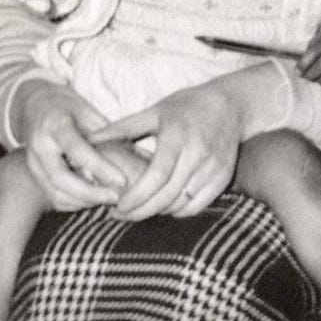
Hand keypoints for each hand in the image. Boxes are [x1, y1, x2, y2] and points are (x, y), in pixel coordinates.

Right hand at [12, 80, 126, 210]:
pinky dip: (76, 204)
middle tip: (116, 198)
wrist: (35, 107)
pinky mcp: (34, 176)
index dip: (99, 167)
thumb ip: (107, 134)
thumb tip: (143, 156)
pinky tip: (94, 200)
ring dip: (84, 201)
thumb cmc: (68, 108)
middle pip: (60, 178)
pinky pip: (54, 198)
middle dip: (90, 193)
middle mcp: (39, 145)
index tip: (122, 180)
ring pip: (56, 193)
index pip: (76, 149)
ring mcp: (33, 163)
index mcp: (54, 124)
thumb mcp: (88, 111)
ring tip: (109, 200)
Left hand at [89, 81, 242, 219]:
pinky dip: (178, 211)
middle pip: (168, 195)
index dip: (136, 196)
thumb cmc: (185, 106)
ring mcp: (213, 169)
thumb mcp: (153, 111)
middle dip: (141, 211)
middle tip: (119, 215)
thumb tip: (89, 139)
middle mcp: (198, 155)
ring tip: (137, 210)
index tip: (117, 207)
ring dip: (158, 212)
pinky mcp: (223, 178)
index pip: (156, 176)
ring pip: (182, 204)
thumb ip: (122, 128)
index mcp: (177, 138)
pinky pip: (198, 205)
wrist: (230, 105)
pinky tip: (162, 207)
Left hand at [298, 23, 320, 94]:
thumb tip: (297, 70)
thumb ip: (308, 52)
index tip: (298, 71)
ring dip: (320, 81)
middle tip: (306, 76)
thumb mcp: (317, 39)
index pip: (311, 55)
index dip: (302, 66)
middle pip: (320, 69)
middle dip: (309, 75)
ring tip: (317, 78)